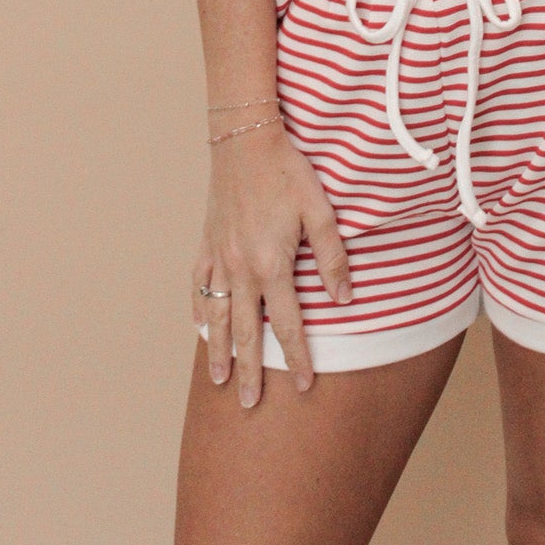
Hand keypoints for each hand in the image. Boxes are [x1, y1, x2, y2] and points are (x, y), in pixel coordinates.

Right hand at [192, 120, 352, 408]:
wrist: (244, 139)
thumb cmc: (286, 170)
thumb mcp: (321, 210)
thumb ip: (333, 257)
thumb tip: (345, 298)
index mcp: (272, 265)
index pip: (287, 324)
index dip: (298, 357)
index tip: (305, 385)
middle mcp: (241, 269)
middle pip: (245, 332)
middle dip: (251, 371)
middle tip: (251, 405)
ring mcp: (219, 257)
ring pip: (216, 316)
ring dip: (218, 351)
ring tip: (221, 381)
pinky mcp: (207, 242)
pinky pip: (199, 284)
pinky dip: (199, 309)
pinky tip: (200, 327)